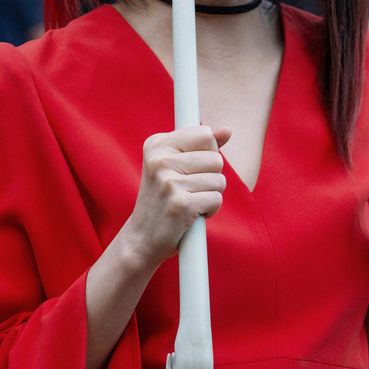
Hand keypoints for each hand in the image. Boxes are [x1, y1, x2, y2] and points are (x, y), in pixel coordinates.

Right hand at [121, 125, 229, 270]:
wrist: (142, 238)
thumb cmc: (163, 199)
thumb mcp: (175, 166)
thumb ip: (202, 146)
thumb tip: (227, 130)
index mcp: (156, 145)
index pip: (205, 134)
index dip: (207, 153)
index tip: (190, 168)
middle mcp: (159, 160)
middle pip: (216, 158)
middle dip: (211, 177)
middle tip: (189, 190)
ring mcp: (169, 182)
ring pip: (219, 180)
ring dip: (211, 194)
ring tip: (190, 202)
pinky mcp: (180, 204)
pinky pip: (217, 199)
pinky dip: (210, 210)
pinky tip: (192, 214)